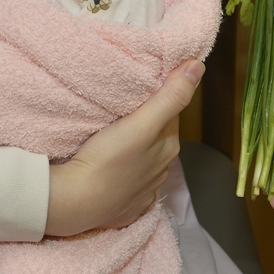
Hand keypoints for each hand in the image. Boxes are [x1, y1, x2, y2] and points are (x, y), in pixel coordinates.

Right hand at [45, 59, 202, 235]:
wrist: (75, 203)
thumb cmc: (107, 159)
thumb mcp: (140, 123)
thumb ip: (170, 97)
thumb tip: (198, 66)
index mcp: (168, 149)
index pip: (171, 114)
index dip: (158, 99)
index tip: (141, 89)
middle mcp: (160, 172)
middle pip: (157, 137)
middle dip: (146, 123)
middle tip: (123, 110)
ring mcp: (142, 193)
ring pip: (143, 160)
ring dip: (133, 148)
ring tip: (113, 138)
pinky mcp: (123, 207)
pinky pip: (128, 185)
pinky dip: (123, 175)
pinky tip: (111, 170)